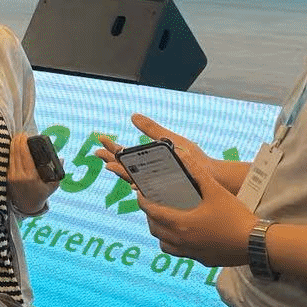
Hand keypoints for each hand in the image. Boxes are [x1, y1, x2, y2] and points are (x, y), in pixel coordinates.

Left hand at [8, 132, 59, 215]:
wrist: (27, 206)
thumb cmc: (42, 194)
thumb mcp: (53, 185)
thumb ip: (58, 172)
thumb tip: (62, 158)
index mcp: (30, 177)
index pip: (25, 156)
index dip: (24, 143)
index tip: (26, 135)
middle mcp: (19, 176)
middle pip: (16, 153)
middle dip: (18, 141)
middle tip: (22, 133)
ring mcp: (12, 177)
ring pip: (11, 156)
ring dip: (13, 145)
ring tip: (18, 137)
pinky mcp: (7, 177)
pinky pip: (9, 161)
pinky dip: (11, 152)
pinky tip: (14, 146)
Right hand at [97, 114, 244, 193]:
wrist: (210, 175)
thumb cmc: (192, 160)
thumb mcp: (169, 139)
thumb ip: (151, 129)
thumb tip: (133, 116)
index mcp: (150, 161)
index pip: (126, 153)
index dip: (112, 147)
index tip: (101, 137)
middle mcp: (150, 173)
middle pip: (125, 166)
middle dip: (110, 158)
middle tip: (96, 152)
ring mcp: (157, 183)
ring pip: (133, 178)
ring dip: (121, 171)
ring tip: (110, 166)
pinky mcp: (167, 190)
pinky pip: (150, 188)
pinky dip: (141, 184)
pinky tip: (133, 183)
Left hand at [97, 116, 257, 268]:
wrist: (254, 244)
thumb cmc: (234, 216)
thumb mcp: (215, 190)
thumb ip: (196, 171)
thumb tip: (181, 153)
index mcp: (181, 223)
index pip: (152, 212)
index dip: (143, 202)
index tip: (140, 194)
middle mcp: (181, 241)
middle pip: (154, 229)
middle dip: (149, 216)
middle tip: (152, 204)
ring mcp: (191, 252)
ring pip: (164, 244)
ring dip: (160, 232)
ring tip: (165, 220)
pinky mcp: (201, 260)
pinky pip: (179, 253)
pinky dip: (174, 243)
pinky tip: (184, 234)